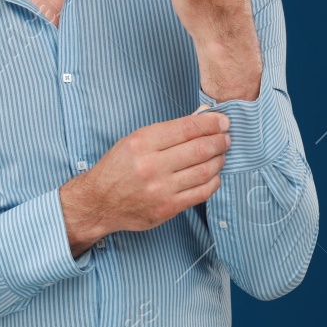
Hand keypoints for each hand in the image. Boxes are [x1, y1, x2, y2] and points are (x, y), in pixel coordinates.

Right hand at [60, 110, 231, 254]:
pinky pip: (201, 193)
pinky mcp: (168, 208)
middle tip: (226, 138)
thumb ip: (167, 131)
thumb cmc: (118, 168)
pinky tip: (213, 175)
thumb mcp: (134, 140)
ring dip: (219, 160)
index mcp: (142, 143)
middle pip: (200, 149)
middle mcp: (151, 166)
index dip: (210, 123)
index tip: (223, 121)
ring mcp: (161, 189)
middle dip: (219, 141)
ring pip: (204, 171)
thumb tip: (200, 118)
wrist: (100, 202)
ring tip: (221, 155)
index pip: (187, 128)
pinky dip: (213, 181)